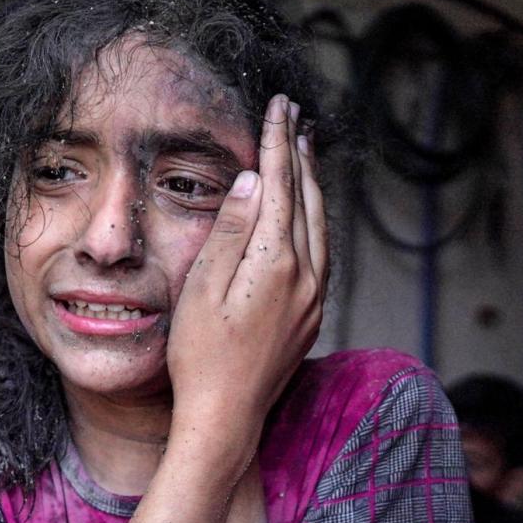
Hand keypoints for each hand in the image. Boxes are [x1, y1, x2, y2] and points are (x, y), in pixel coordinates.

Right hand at [167, 94, 327, 452]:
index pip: (279, 187)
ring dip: (312, 183)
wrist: (227, 416)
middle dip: (300, 153)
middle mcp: (306, 276)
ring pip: (320, 224)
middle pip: (308, 199)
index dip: (277, 143)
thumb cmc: (201, 357)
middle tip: (294, 116)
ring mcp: (314, 297)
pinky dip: (315, 217)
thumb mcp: (202, 289)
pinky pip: (321, 250)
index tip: (279, 106)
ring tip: (304, 150)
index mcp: (276, 264)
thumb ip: (231, 232)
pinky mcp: (313, 313)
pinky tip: (308, 211)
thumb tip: (254, 183)